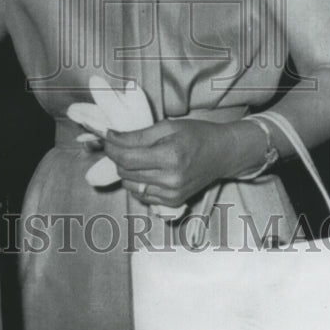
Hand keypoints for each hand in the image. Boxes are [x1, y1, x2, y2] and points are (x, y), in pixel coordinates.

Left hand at [104, 118, 232, 207]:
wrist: (222, 154)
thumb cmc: (196, 135)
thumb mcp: (166, 126)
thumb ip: (137, 135)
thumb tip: (110, 137)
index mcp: (170, 157)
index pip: (126, 158)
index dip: (111, 147)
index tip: (107, 137)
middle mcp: (171, 180)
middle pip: (125, 172)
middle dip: (117, 157)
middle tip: (121, 144)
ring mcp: (172, 195)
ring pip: (130, 185)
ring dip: (126, 171)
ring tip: (137, 157)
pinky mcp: (172, 202)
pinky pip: (141, 195)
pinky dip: (138, 182)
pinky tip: (147, 170)